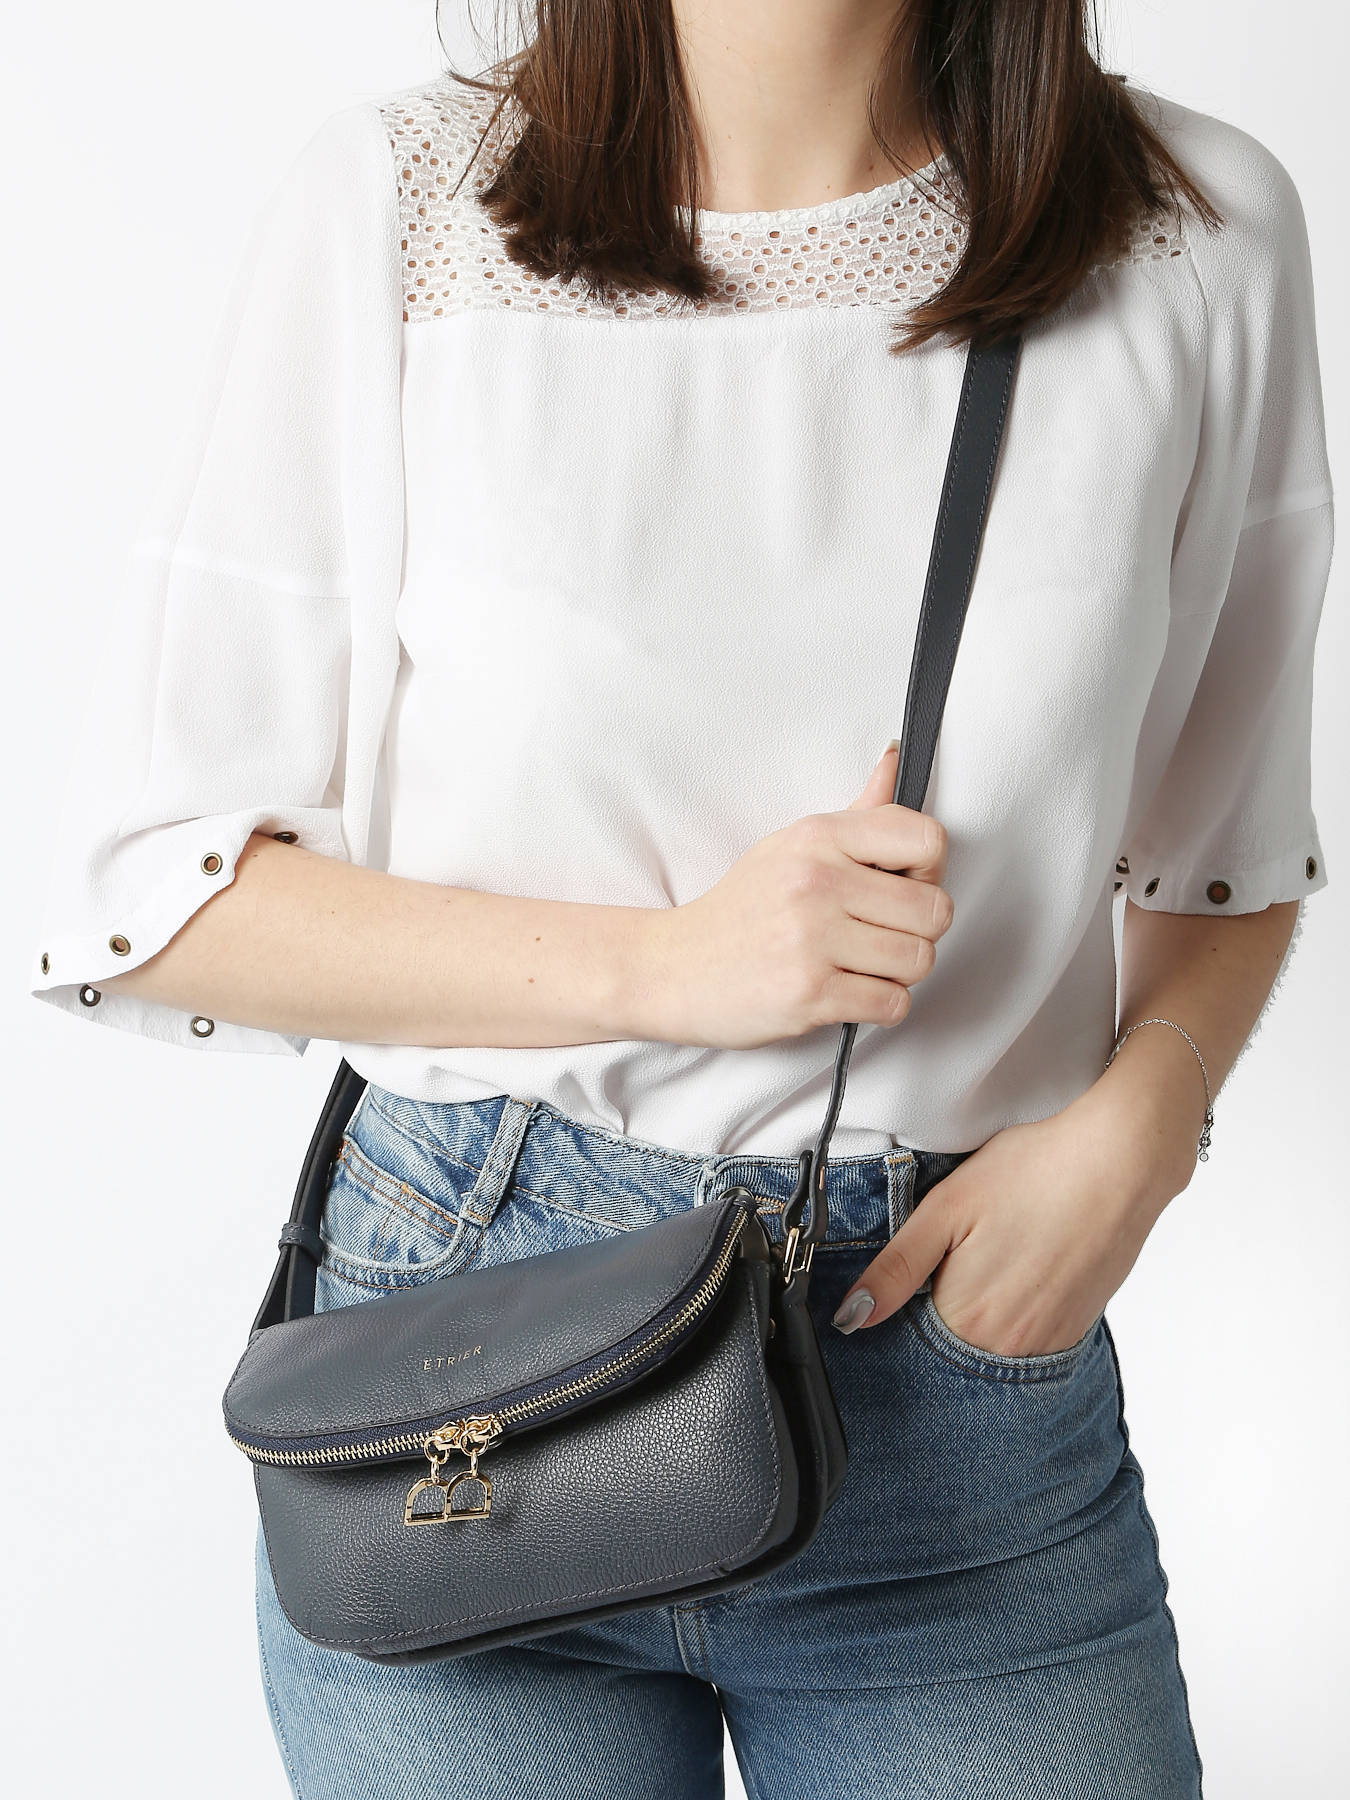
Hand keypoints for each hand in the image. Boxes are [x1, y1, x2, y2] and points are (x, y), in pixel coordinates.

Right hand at [641, 743, 953, 1050]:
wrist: (672, 967)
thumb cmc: (739, 910)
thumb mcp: (790, 846)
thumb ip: (856, 814)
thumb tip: (895, 757)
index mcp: (818, 838)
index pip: (927, 840)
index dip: (929, 871)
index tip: (903, 886)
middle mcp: (817, 883)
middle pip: (934, 911)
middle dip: (918, 932)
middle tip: (881, 935)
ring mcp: (812, 940)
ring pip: (919, 961)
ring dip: (900, 973)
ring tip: (861, 965)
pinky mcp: (810, 994)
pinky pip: (893, 1005)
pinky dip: (881, 1006)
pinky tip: (849, 992)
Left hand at [830, 1097, 1178, 1353]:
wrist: (1121, 1162)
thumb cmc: (1032, 1173)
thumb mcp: (945, 1209)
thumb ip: (895, 1270)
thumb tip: (850, 1319)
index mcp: (966, 1320)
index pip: (910, 1343)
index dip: (902, 1309)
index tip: (915, 1275)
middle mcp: (1009, 1349)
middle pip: (950, 1348)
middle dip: (939, 1312)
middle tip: (961, 1253)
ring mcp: (1048, 1345)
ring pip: (989, 1346)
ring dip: (978, 1315)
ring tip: (995, 1254)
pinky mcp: (1077, 1331)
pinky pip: (1028, 1339)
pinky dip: (1015, 1313)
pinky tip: (1022, 1266)